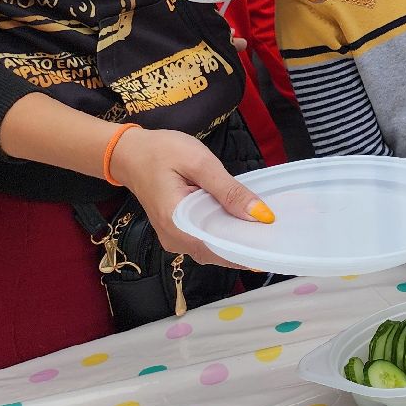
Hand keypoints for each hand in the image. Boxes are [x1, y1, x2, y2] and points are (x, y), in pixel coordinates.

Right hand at [107, 126, 271, 268]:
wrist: (130, 152)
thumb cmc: (162, 152)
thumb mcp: (200, 163)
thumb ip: (229, 190)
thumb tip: (260, 215)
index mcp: (177, 224)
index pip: (219, 250)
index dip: (248, 249)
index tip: (274, 243)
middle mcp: (174, 239)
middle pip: (218, 252)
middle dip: (246, 245)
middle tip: (276, 233)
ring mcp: (174, 238)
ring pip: (213, 248)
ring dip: (236, 240)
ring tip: (264, 228)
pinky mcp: (177, 231)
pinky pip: (205, 239)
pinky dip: (224, 233)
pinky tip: (242, 222)